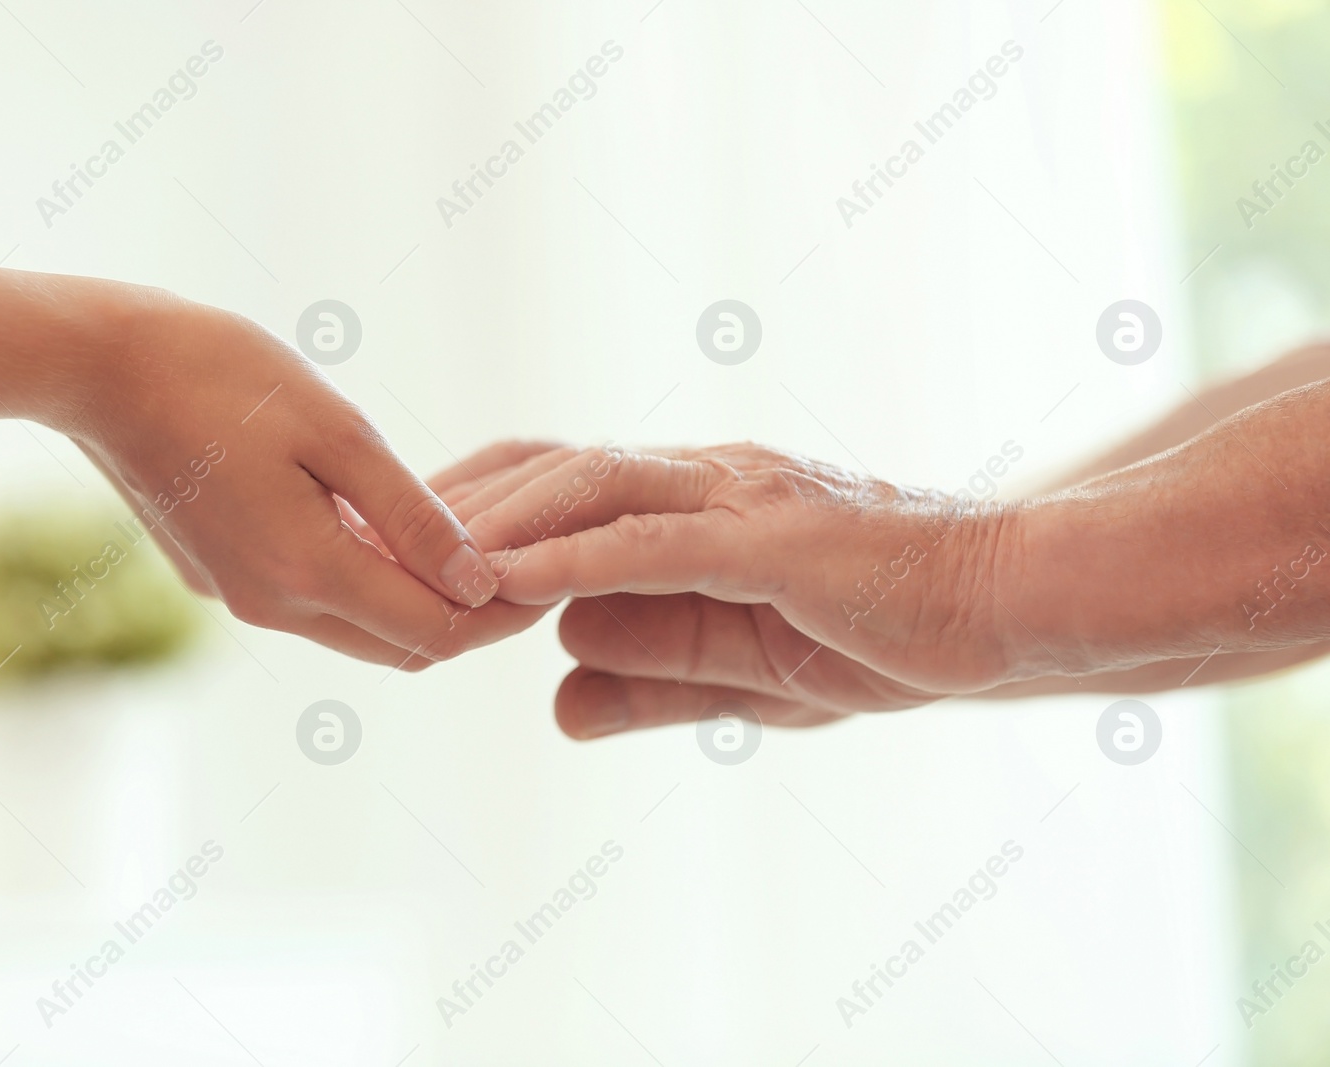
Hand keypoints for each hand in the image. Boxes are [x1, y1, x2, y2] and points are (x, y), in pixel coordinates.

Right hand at [67, 300, 545, 668]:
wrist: (97, 368)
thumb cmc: (221, 376)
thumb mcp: (337, 431)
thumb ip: (412, 515)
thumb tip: (478, 582)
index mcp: (307, 570)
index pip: (435, 632)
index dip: (501, 614)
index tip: (550, 573)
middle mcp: (273, 604)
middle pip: (402, 646)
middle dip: (470, 619)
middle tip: (527, 568)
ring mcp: (241, 596)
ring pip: (359, 629)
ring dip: (418, 602)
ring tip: (473, 547)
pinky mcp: (221, 576)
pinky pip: (317, 600)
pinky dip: (369, 582)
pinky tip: (396, 531)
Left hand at [449, 442, 1017, 736]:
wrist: (1002, 606)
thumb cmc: (878, 632)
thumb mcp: (742, 675)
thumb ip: (652, 678)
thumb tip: (554, 699)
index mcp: (686, 504)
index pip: (552, 484)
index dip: (470, 513)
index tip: (393, 552)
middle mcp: (699, 480)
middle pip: (546, 472)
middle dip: (451, 510)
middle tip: (363, 545)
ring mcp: (735, 497)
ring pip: (586, 490)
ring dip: (494, 528)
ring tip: (413, 565)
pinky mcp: (773, 536)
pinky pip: (655, 542)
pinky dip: (573, 558)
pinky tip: (507, 581)